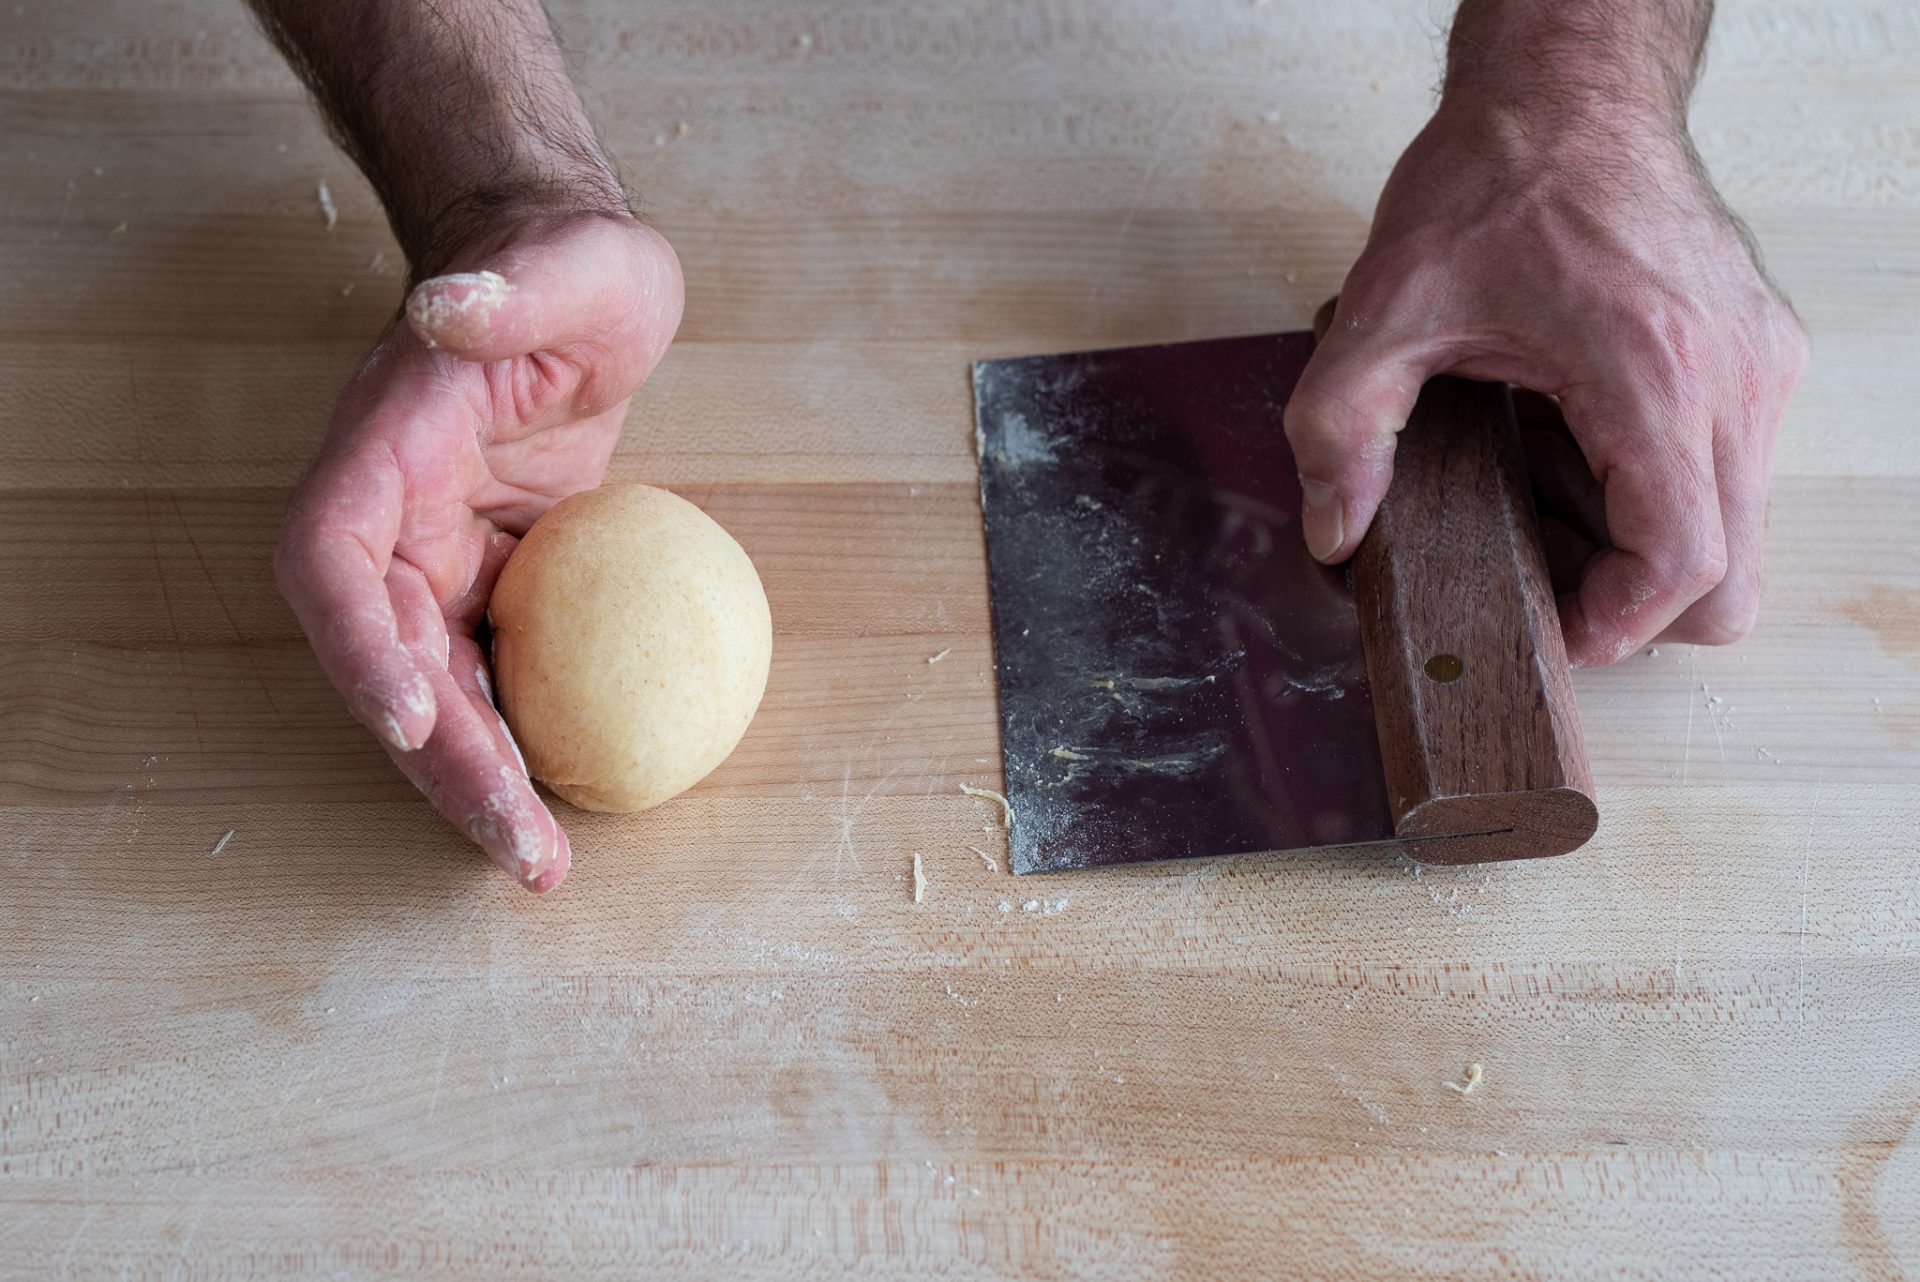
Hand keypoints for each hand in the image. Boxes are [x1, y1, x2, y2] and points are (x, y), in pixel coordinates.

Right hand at [274, 211, 683, 890]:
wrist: (569, 281)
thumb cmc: (566, 266)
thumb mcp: (570, 263)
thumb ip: (513, 292)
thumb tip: (448, 308)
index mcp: (385, 447)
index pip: (334, 560)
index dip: (360, 648)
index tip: (414, 721)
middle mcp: (392, 515)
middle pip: (389, 661)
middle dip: (444, 762)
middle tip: (519, 846)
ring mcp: (438, 554)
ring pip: (437, 688)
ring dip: (480, 776)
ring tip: (540, 855)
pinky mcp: (493, 576)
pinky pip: (491, 672)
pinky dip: (519, 734)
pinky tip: (564, 794)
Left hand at [1284, 101, 1807, 665]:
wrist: (1566, 90)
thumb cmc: (1498, 178)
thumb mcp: (1383, 309)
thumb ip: (1341, 430)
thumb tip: (1335, 530)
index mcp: (1652, 373)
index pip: (1681, 564)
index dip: (1615, 626)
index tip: (1549, 626)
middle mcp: (1731, 376)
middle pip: (1727, 573)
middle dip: (1629, 600)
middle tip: (1537, 567)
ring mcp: (1756, 365)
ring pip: (1733, 528)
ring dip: (1635, 540)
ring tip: (1536, 483)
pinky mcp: (1753, 354)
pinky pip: (1724, 469)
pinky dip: (1651, 487)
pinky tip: (1568, 441)